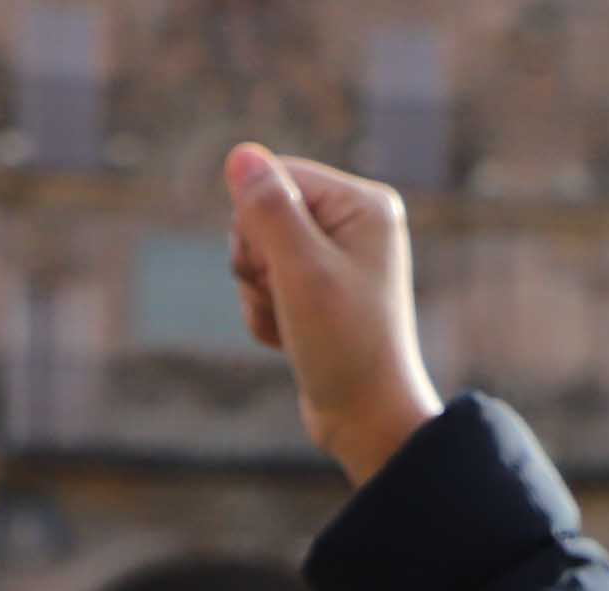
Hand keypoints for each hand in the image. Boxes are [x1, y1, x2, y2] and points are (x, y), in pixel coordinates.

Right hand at [225, 143, 441, 485]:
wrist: (367, 420)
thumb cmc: (344, 346)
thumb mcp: (301, 273)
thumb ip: (269, 210)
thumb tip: (241, 154)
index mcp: (363, 204)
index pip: (277, 178)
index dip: (257, 225)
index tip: (279, 270)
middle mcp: (355, 223)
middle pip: (262, 214)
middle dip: (257, 264)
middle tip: (285, 302)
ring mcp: (338, 257)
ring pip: (258, 254)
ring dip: (258, 295)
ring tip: (290, 327)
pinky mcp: (321, 290)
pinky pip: (267, 285)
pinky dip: (265, 314)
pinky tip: (289, 340)